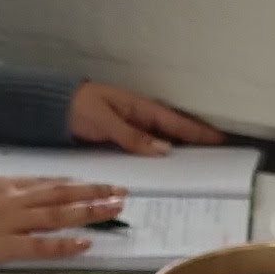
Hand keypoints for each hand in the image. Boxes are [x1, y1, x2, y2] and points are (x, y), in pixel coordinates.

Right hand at [0, 175, 125, 266]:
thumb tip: (13, 198)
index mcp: (2, 184)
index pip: (47, 182)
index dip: (76, 183)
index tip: (97, 184)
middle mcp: (11, 199)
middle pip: (61, 194)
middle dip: (93, 192)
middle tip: (120, 192)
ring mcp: (9, 221)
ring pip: (58, 214)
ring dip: (89, 211)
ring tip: (114, 210)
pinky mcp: (2, 245)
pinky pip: (40, 244)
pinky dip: (65, 243)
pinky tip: (85, 242)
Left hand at [66, 81, 221, 154]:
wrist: (53, 106)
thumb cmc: (79, 107)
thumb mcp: (105, 121)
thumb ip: (132, 136)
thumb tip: (165, 150)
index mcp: (141, 109)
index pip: (176, 123)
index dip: (199, 132)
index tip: (221, 139)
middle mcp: (141, 118)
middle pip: (175, 132)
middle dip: (197, 142)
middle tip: (220, 158)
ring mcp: (133, 128)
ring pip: (163, 141)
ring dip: (180, 151)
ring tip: (200, 166)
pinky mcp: (123, 138)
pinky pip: (147, 147)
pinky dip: (160, 155)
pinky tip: (167, 167)